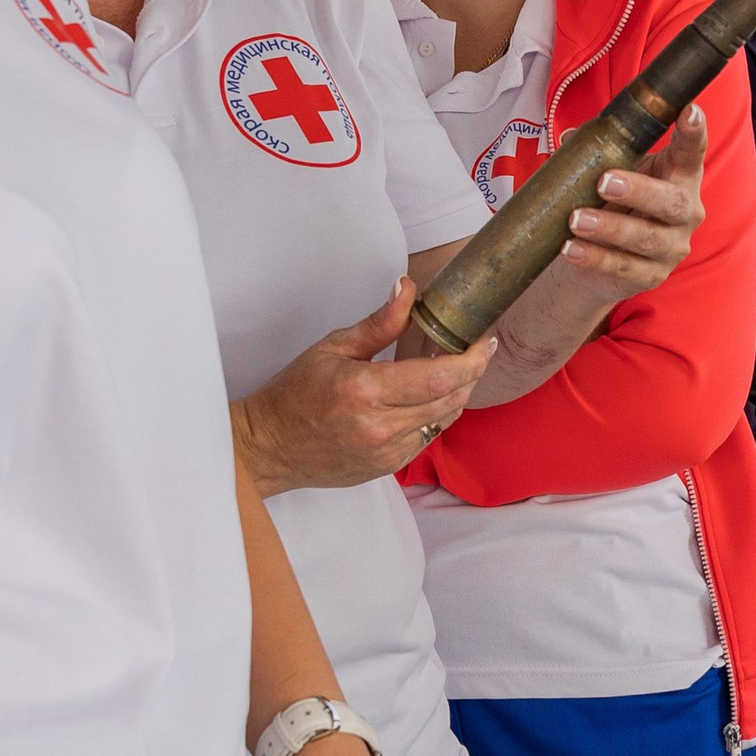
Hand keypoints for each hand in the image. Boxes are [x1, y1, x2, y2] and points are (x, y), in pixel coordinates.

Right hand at [239, 281, 493, 490]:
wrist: (270, 446)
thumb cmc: (294, 395)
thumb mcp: (333, 347)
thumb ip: (379, 322)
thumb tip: (407, 289)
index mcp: (364, 391)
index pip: (438, 377)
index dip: (472, 359)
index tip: (485, 341)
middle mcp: (379, 426)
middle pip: (451, 399)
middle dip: (472, 372)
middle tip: (477, 348)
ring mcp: (386, 452)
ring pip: (445, 419)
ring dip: (458, 393)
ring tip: (455, 368)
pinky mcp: (388, 467)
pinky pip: (428, 437)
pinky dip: (437, 414)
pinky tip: (429, 395)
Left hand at [554, 106, 708, 306]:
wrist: (603, 257)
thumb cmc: (616, 203)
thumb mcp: (612, 171)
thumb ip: (596, 151)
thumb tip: (571, 138)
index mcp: (679, 176)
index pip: (691, 153)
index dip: (694, 134)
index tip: (690, 111)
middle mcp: (685, 212)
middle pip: (671, 202)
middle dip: (638, 191)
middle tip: (604, 182)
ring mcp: (671, 247)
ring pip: (646, 239)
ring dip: (610, 227)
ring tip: (576, 219)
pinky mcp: (652, 276)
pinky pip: (625, 267)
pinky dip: (596, 258)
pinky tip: (571, 248)